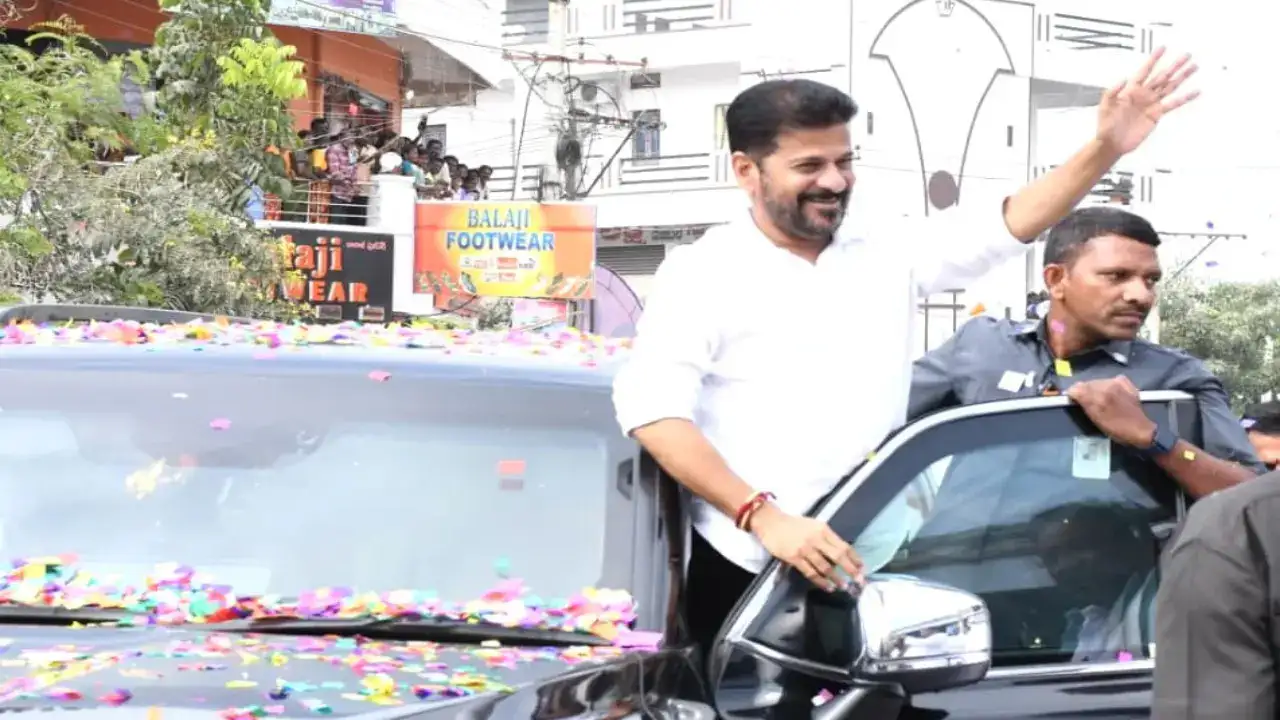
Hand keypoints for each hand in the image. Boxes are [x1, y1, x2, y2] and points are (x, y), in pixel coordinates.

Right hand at [749, 505, 864, 590]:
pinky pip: (810, 572)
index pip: (843, 545)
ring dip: (836, 578)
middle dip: (851, 570)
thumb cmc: (792, 524)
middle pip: (838, 556)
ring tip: (844, 586)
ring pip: (825, 567)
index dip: (854, 558)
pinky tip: (827, 586)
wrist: (770, 522)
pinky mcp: (794, 557)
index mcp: (823, 529)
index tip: (862, 568)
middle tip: (860, 581)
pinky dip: (821, 581)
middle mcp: (816, 538)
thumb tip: (841, 554)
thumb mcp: (813, 525)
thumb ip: (826, 537)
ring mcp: (805, 549)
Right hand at [1066, 377, 1156, 447]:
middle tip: (1088, 404)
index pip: (1075, 388)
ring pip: (1097, 381)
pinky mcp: (1125, 382)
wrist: (1141, 430)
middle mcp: (1106, 385)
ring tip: (1101, 400)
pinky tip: (1111, 394)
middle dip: (1084, 392)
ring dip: (1095, 389)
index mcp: (1097, 397)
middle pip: (1085, 383)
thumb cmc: (1116, 429)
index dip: (1073, 395)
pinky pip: (1110, 380)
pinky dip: (1108, 385)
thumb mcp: (1095, 420)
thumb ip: (1084, 403)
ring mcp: (1116, 382)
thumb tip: (1073, 392)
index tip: (1074, 402)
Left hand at [1096, 47, 1198, 155]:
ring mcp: (1151, 104)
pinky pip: (1172, 104)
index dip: (1153, 59)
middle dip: (1174, 65)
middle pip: (1162, 76)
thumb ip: (1112, 91)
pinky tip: (1194, 92)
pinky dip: (1184, 98)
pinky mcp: (1156, 114)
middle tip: (1186, 55)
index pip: (1145, 71)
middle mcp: (1144, 94)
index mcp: (1131, 90)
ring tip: (1193, 67)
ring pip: (1170, 87)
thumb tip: (1123, 79)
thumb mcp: (1105, 106)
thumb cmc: (1106, 125)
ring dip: (1181, 77)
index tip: (1162, 48)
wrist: (1112, 143)